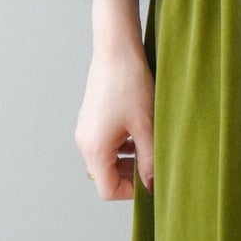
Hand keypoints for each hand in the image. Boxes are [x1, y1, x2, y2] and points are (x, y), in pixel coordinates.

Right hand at [76, 36, 155, 200]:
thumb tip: (153, 186)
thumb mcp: (147, 127)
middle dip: (131, 175)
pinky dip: (122, 144)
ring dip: (128, 159)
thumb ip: (150, 161)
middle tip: (155, 166)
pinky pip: (105, 141)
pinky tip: (139, 131)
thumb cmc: (131, 84)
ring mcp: (86, 127)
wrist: (116, 48)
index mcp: (94, 148)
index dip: (132, 192)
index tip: (152, 182)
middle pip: (106, 175)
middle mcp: (84, 141)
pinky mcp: (91, 116)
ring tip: (150, 145)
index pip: (108, 189)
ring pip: (107, 158)